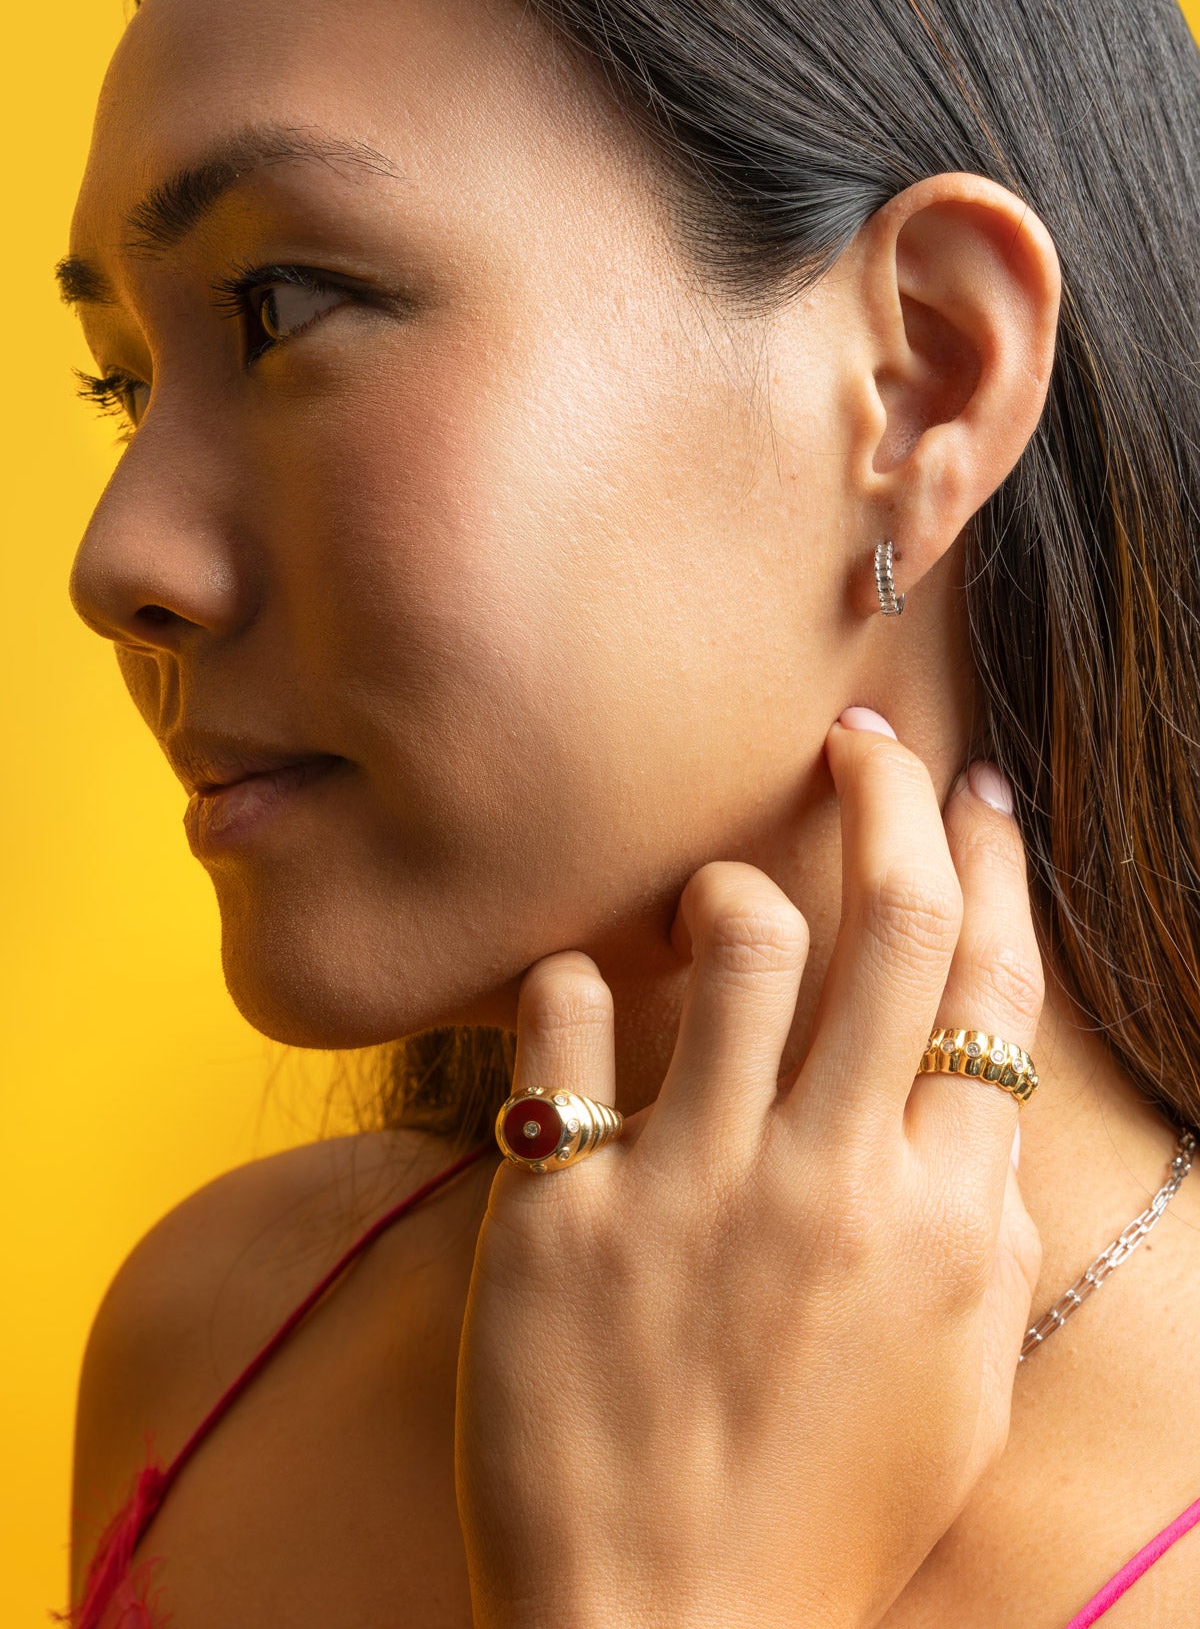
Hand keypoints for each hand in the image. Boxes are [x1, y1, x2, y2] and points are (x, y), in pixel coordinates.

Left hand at [455, 714, 1042, 1628]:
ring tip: (714, 898)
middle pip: (883, 923)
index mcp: (942, 1219)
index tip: (970, 790)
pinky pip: (561, 1023)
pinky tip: (582, 999)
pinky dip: (571, 983)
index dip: (986, 861)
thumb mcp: (956, 1384)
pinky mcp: (555, 1212)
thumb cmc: (822, 1514)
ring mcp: (688, 1189)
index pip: (985, 986)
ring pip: (731, 937)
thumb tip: (961, 1104)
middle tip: (858, 743)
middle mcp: (826, 1180)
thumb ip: (978, 1230)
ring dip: (727, 886)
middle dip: (883, 797)